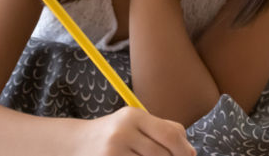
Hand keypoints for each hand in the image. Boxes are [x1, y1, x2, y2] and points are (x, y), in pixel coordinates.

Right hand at [77, 107, 194, 155]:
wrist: (77, 144)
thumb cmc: (115, 134)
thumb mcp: (137, 124)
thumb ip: (165, 131)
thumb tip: (191, 151)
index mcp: (134, 116)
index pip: (171, 135)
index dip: (184, 150)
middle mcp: (123, 132)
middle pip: (163, 155)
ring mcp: (113, 152)